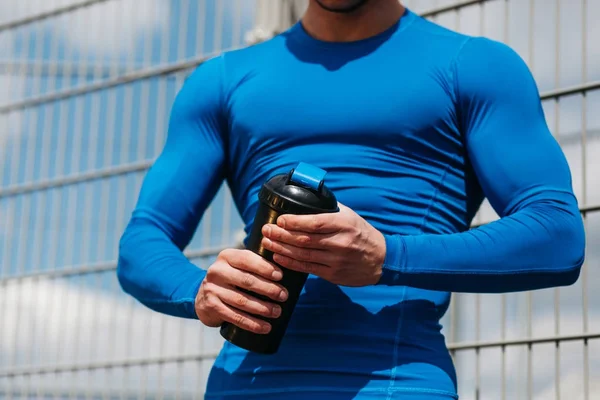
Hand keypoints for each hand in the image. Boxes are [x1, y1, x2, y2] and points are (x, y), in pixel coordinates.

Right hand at [195, 249, 288, 333]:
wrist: (203, 296)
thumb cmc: (231, 279)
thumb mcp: (237, 266)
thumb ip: (254, 263)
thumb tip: (288, 269)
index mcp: (226, 256)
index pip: (247, 259)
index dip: (265, 268)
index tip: (281, 276)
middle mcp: (216, 271)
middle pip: (247, 281)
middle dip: (268, 289)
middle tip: (284, 296)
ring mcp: (212, 289)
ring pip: (242, 301)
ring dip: (263, 308)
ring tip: (277, 312)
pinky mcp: (211, 307)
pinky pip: (235, 317)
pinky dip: (252, 324)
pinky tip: (265, 327)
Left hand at [261, 203, 385, 286]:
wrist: (381, 259)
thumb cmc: (362, 233)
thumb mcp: (350, 216)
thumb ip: (329, 209)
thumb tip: (306, 197)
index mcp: (344, 224)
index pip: (315, 223)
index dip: (294, 222)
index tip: (279, 220)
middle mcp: (340, 242)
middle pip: (305, 239)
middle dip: (282, 235)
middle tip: (266, 230)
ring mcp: (336, 260)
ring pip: (303, 255)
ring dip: (282, 249)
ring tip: (267, 243)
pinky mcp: (333, 275)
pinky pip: (308, 268)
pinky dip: (291, 263)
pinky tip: (279, 257)